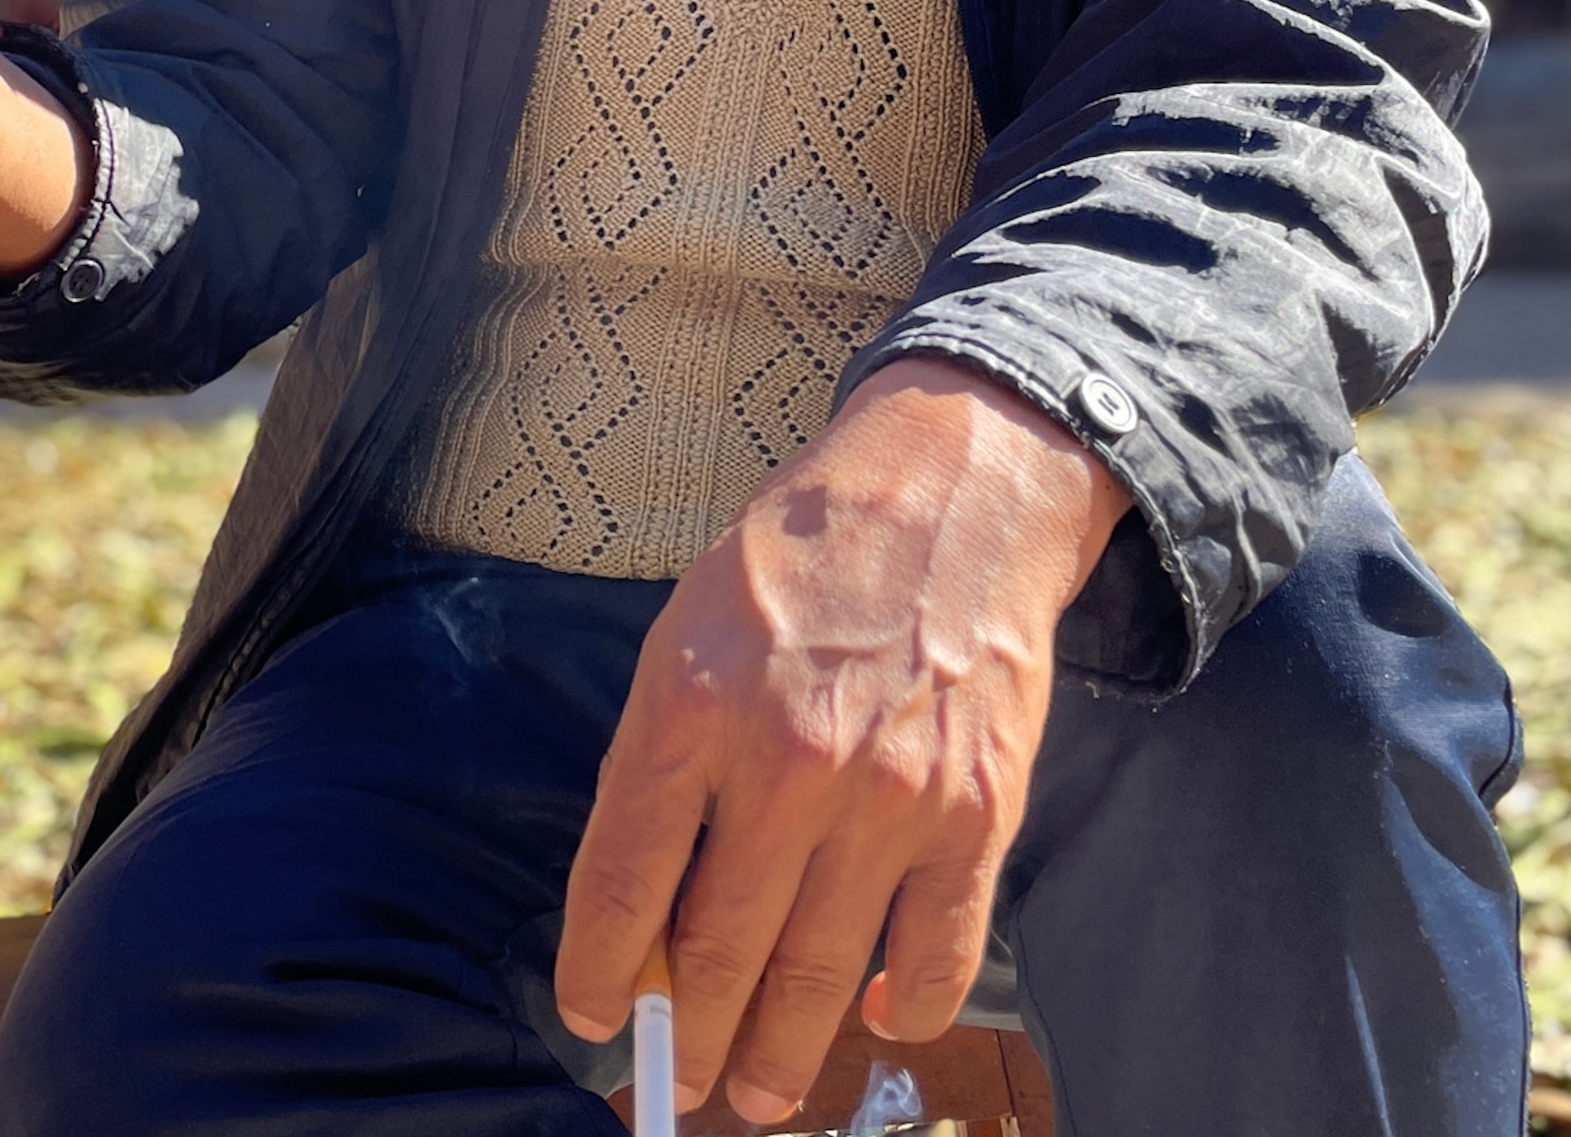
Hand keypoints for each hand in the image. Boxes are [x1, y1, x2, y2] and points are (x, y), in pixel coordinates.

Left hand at [554, 358, 1130, 1122]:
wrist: (951, 493)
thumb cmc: (801, 562)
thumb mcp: (687, 632)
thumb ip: (665, 761)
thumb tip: (653, 906)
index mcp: (691, 707)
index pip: (624, 881)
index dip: (601, 969)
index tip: (594, 1018)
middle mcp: (786, 763)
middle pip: (718, 952)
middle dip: (689, 1038)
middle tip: (676, 1080)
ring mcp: (889, 798)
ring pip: (819, 978)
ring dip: (782, 1057)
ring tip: (756, 1095)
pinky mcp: (976, 816)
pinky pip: (936, 956)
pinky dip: (904, 1009)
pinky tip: (876, 1018)